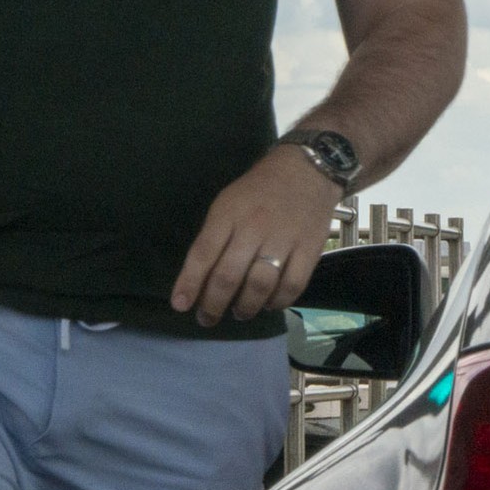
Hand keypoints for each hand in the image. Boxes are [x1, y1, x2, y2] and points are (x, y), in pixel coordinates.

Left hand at [171, 147, 343, 327]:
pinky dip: (277, 302)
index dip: (189, 283)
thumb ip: (213, 238)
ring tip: (238, 312)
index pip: (203, 253)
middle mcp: (254, 228)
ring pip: (260, 285)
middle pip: (229, 276)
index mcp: (228, 214)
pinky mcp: (309, 249)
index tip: (180, 305)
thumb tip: (199, 279)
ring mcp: (284, 239)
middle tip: (207, 318)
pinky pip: (292, 286)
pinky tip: (268, 304)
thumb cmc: (258, 191)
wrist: (306, 171)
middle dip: (213, 305)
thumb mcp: (226, 204)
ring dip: (245, 307)